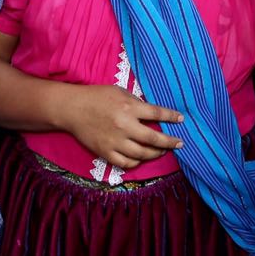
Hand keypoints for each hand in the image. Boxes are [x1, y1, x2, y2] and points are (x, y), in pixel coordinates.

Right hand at [61, 85, 183, 170]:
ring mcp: (115, 141)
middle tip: (179, 143)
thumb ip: (136, 102)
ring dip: (156, 153)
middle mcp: (124, 126)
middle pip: (153, 138)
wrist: (73, 109)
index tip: (181, 119)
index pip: (156, 113)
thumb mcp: (119, 92)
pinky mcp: (106, 152)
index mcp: (129, 107)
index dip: (171, 117)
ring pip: (142, 154)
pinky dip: (136, 162)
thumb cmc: (97, 96)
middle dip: (170, 142)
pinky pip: (126, 163)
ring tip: (162, 151)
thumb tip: (152, 113)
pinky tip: (141, 159)